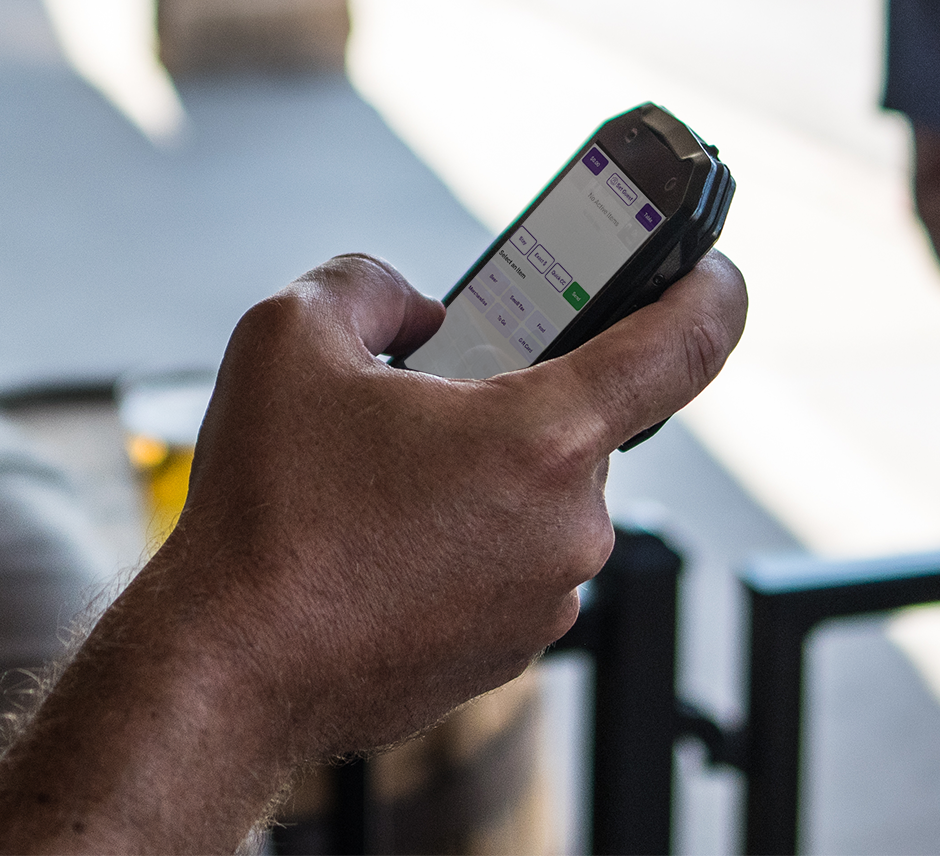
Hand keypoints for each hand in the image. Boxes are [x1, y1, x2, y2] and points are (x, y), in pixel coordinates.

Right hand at [0, 251, 746, 855]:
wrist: (228, 670)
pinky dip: (458, 536)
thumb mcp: (291, 336)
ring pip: (533, 497)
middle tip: (426, 387)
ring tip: (375, 479)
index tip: (711, 269)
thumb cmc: (266, 515)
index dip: (709, 291)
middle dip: (505, 394)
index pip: (682, 347)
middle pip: (575, 424)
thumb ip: (370, 285)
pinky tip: (375, 539)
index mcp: (543, 439)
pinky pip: (505, 562)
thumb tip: (414, 311)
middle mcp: (569, 528)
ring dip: (476, 471)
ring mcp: (545, 599)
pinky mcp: (509, 652)